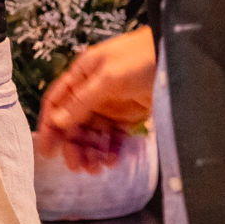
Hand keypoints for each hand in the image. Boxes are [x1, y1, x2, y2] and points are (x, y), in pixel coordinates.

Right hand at [35, 26, 155, 171]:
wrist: (178, 57)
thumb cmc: (143, 55)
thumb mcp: (109, 76)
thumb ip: (82, 100)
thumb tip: (57, 121)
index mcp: (81, 75)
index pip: (56, 103)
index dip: (49, 126)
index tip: (46, 150)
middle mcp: (92, 92)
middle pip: (73, 124)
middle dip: (72, 146)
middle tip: (76, 165)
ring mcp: (110, 105)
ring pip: (92, 134)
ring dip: (90, 152)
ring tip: (95, 168)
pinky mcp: (129, 117)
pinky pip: (113, 138)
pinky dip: (110, 151)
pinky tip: (111, 161)